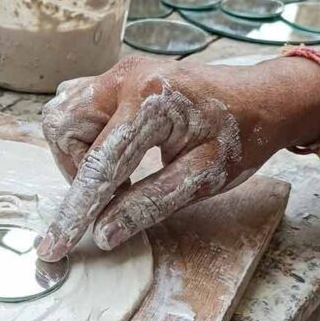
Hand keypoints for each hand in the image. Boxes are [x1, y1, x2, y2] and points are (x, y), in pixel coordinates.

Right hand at [37, 56, 319, 260]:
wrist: (265, 98)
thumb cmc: (241, 137)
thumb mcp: (203, 179)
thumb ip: (150, 205)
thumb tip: (104, 233)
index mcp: (150, 102)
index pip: (98, 167)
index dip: (75, 212)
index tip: (54, 247)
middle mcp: (125, 78)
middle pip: (63, 129)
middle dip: (76, 170)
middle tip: (113, 193)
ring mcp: (118, 73)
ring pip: (64, 116)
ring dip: (79, 153)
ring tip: (120, 173)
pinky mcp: (117, 77)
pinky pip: (77, 105)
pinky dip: (86, 135)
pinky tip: (118, 152)